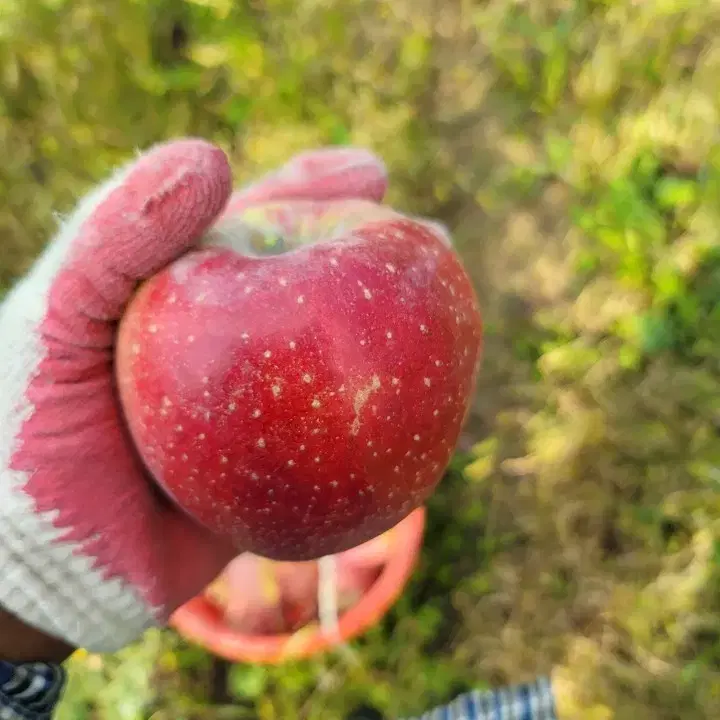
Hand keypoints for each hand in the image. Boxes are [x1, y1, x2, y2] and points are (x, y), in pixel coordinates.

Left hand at [0, 139, 387, 659]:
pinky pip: (340, 439)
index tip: (367, 170)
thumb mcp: (55, 320)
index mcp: (176, 295)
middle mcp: (224, 342)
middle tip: (427, 234)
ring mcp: (256, 406)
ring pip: (333, 356)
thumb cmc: (26, 433)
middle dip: (367, 252)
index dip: (308, 191)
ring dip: (389, 333)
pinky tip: (419, 407)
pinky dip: (381, 420)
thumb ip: (115, 236)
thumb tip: (210, 154)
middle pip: (307, 282)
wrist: (44, 569)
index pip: (250, 224)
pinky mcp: (276, 468)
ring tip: (444, 305)